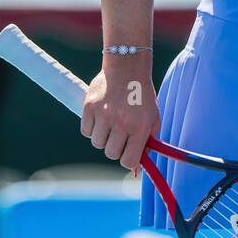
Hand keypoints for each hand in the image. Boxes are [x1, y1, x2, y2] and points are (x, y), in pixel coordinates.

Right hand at [82, 57, 159, 174]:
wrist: (127, 67)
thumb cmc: (142, 96)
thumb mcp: (152, 118)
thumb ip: (147, 143)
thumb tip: (135, 170)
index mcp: (139, 127)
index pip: (128, 161)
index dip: (128, 160)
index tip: (128, 152)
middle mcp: (121, 122)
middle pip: (111, 153)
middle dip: (115, 147)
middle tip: (120, 134)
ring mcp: (103, 115)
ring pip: (97, 143)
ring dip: (103, 137)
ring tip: (111, 121)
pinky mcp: (89, 107)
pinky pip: (86, 130)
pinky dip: (92, 127)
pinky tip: (101, 115)